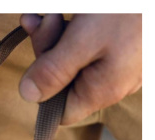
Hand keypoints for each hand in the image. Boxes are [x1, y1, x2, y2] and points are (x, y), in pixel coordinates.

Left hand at [19, 14, 141, 124]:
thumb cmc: (129, 10)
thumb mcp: (84, 40)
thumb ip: (54, 71)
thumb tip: (28, 95)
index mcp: (101, 90)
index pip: (61, 112)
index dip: (43, 93)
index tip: (36, 67)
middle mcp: (111, 82)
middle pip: (64, 81)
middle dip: (46, 51)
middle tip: (41, 21)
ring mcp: (119, 62)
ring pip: (73, 57)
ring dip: (54, 33)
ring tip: (47, 13)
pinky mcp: (122, 43)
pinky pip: (88, 42)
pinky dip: (72, 27)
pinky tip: (64, 13)